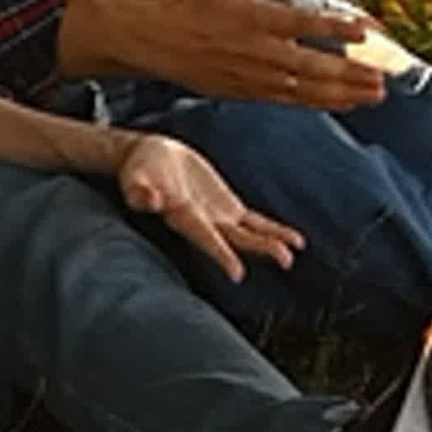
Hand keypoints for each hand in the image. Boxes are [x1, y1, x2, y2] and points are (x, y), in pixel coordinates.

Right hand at [112, 132, 304, 281]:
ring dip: (272, 242)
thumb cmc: (140, 169)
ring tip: (295, 251)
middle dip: (260, 249)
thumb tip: (149, 200)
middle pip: (236, 239)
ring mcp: (218, 217)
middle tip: (286, 260)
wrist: (151, 159)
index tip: (238, 273)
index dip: (221, 254)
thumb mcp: (135, 177)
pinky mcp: (228, 207)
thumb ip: (140, 190)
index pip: (205, 237)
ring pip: (250, 234)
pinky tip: (295, 240)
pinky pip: (255, 221)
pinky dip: (273, 230)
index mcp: (182, 216)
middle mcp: (204, 223)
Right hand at [129, 0, 388, 107]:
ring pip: (306, 89)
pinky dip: (319, 101)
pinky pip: (291, 100)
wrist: (162, 42)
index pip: (303, 24)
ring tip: (374, 95)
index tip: (363, 32)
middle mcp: (262, 51)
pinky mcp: (250, 92)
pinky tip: (344, 102)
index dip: (334, 29)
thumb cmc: (194, 5)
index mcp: (258, 19)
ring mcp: (258, 75)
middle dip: (349, 74)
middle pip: (313, 66)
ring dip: (342, 92)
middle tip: (382, 80)